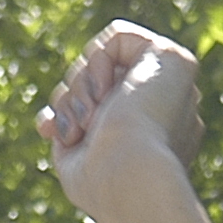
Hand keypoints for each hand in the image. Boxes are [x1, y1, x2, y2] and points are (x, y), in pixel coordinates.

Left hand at [38, 21, 204, 221]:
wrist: (130, 177)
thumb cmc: (102, 185)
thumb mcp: (77, 162)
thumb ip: (70, 136)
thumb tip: (49, 121)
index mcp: (150, 138)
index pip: (102, 109)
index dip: (67, 114)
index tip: (52, 133)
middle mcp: (165, 109)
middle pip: (98, 82)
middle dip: (70, 99)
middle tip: (77, 128)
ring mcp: (172, 86)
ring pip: (104, 62)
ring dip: (79, 86)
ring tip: (91, 118)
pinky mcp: (174, 60)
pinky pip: (118, 37)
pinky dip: (97, 59)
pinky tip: (105, 90)